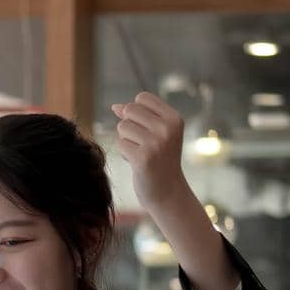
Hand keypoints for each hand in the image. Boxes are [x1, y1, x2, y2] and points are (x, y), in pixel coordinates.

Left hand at [110, 91, 191, 211]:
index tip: (146, 129)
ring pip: (122, 127)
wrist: (168, 192)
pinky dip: (125, 154)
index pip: (142, 98)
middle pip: (130, 110)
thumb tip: (115, 106)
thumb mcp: (155, 133)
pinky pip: (120, 145)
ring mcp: (156, 143)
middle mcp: (168, 128)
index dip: (136, 112)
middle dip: (129, 126)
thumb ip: (137, 117)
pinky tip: (138, 163)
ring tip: (141, 153)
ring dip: (126, 141)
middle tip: (142, 143)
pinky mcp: (143, 158)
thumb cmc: (160, 159)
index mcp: (174, 118)